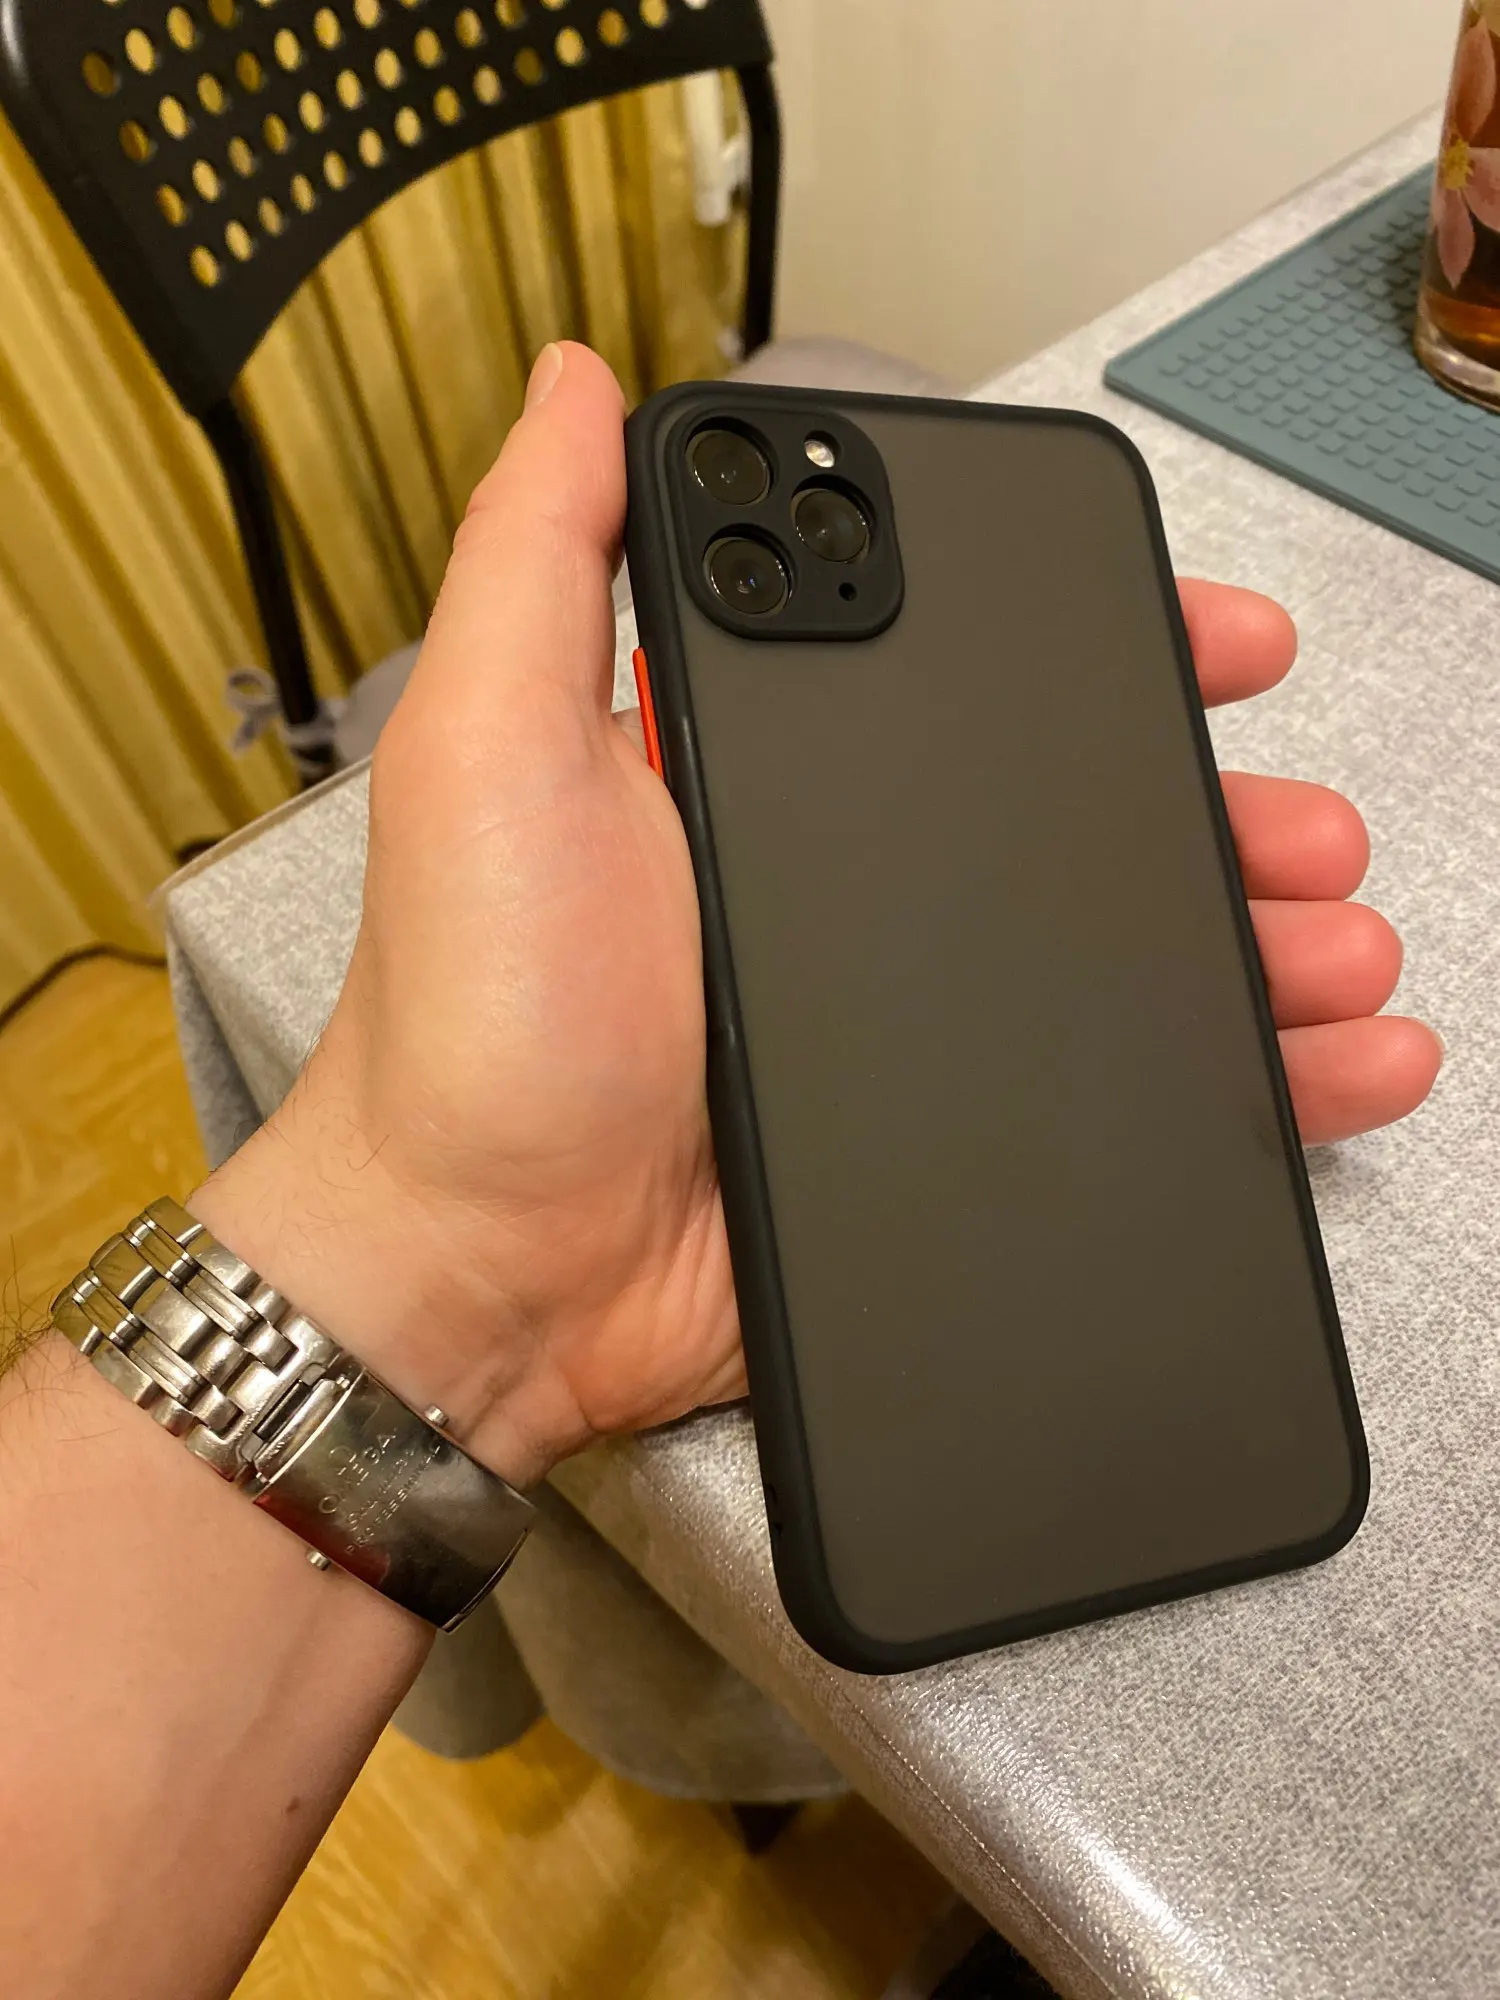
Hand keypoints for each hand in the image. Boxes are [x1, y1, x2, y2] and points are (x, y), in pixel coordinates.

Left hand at [195, 343, 1441, 1487]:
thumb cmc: (472, 1022)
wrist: (489, 1279)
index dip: (1086, 643)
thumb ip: (540, 561)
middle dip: (1207, 806)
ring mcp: (890, 1018)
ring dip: (1245, 937)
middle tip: (1299, 819)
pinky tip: (1320, 1069)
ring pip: (1114, 955)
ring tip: (1335, 945)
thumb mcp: (487, 752)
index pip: (953, 673)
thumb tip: (579, 384)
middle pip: (1064, 817)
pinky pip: (1105, 1097)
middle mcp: (834, 885)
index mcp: (753, 773)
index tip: (1196, 632)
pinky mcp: (925, 1135)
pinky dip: (1228, 1085)